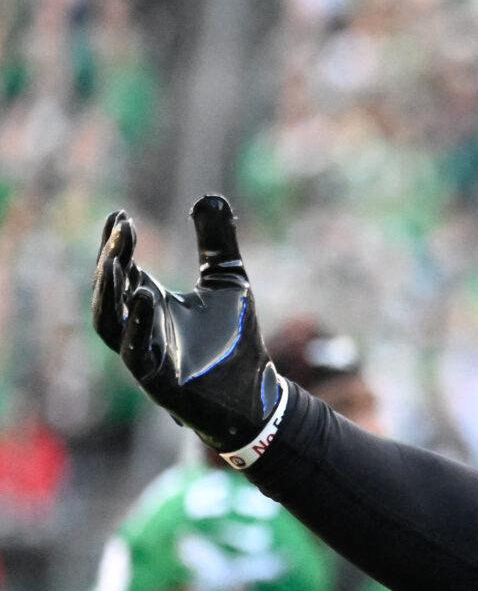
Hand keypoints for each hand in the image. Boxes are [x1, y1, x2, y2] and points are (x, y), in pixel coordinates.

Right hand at [91, 195, 283, 458]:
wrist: (256, 394)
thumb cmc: (237, 340)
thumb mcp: (229, 281)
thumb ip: (216, 242)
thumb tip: (211, 197)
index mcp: (150, 303)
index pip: (121, 269)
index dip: (117, 243)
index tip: (121, 215)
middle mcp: (139, 327)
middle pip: (110, 290)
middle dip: (112, 258)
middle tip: (123, 229)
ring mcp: (143, 355)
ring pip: (109, 323)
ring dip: (110, 291)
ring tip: (119, 259)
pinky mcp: (155, 380)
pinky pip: (136, 352)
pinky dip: (138, 324)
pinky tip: (145, 296)